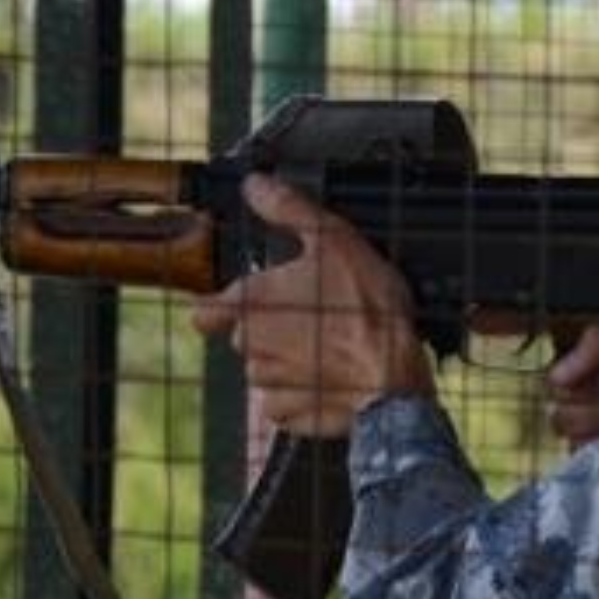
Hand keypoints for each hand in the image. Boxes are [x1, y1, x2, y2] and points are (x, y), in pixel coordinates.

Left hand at [189, 173, 435, 435]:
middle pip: (244, 338)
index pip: (205, 312)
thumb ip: (289, 210)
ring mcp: (269, 382)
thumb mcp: (335, 241)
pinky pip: (284, 403)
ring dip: (287, 362)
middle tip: (312, 321)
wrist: (394, 381)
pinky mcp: (290, 413)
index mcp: (253, 302)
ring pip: (264, 370)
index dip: (218, 308)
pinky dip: (301, 394)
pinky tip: (329, 380)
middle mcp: (251, 344)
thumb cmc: (367, 312)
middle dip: (270, 331)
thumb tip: (256, 185)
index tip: (241, 305)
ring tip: (327, 351)